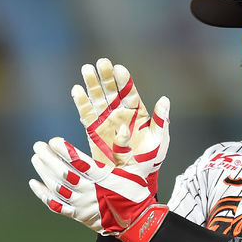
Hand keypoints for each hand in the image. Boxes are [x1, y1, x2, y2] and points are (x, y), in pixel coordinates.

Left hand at [29, 136, 167, 241]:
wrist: (138, 222)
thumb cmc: (137, 193)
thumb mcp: (137, 169)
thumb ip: (124, 150)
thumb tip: (121, 128)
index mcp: (104, 179)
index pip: (79, 162)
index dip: (64, 151)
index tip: (54, 141)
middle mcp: (90, 192)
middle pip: (63, 173)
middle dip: (48, 158)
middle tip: (38, 146)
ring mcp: (83, 205)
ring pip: (57, 188)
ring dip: (44, 172)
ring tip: (36, 158)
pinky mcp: (79, 215)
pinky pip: (57, 206)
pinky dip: (43, 195)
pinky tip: (34, 183)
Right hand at [72, 57, 169, 193]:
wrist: (133, 180)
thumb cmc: (150, 161)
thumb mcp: (160, 141)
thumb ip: (162, 121)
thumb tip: (164, 99)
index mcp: (137, 114)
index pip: (130, 92)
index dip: (124, 81)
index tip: (119, 69)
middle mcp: (120, 114)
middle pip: (112, 91)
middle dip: (106, 77)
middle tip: (101, 62)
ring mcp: (106, 121)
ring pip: (97, 98)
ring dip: (92, 84)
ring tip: (87, 69)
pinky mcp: (93, 131)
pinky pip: (86, 114)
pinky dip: (81, 102)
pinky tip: (76, 90)